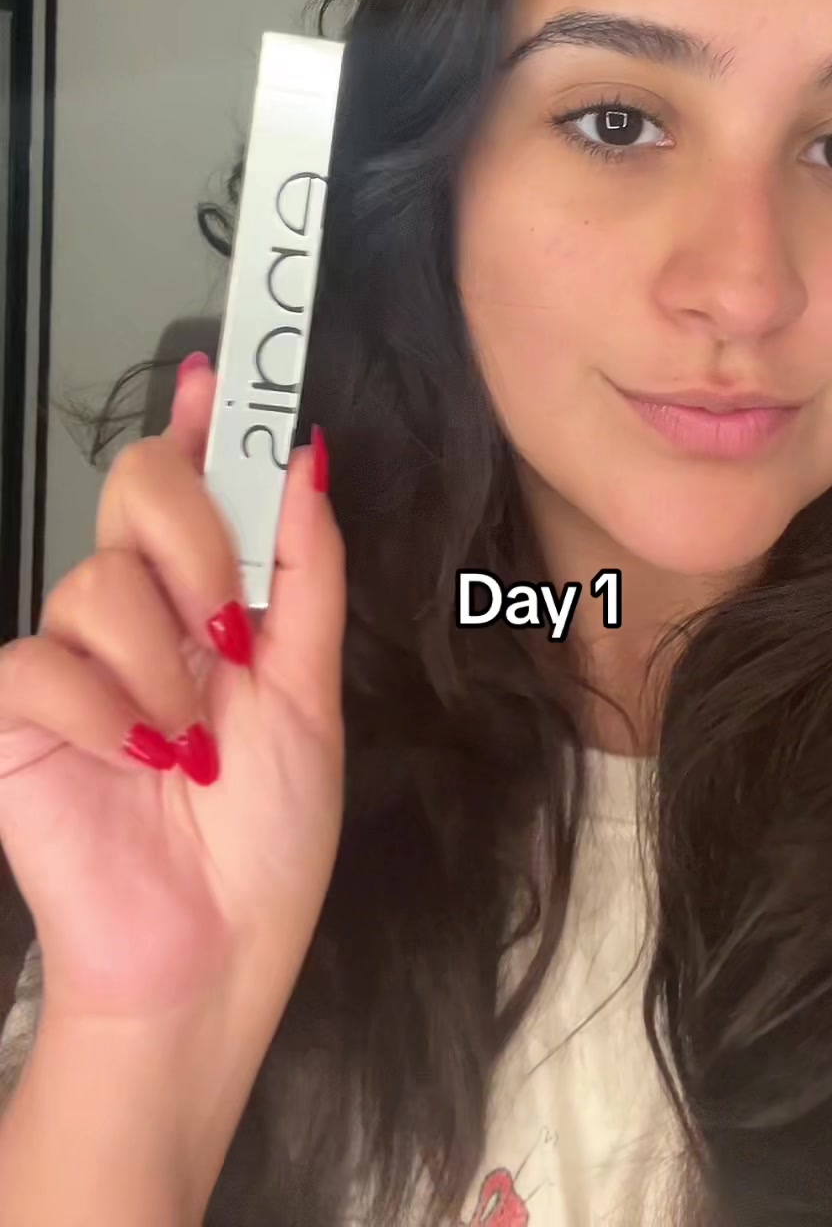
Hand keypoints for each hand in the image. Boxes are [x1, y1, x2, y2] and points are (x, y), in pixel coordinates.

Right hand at [0, 361, 345, 1038]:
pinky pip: (40, 659)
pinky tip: (131, 759)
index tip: (213, 366)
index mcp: (209, 608)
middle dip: (193, 540)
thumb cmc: (263, 845)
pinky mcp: (15, 715)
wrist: (209, 957)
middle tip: (227, 627)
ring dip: (161, 663)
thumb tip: (308, 464)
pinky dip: (100, 709)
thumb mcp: (310, 698)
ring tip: (185, 741)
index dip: (198, 424)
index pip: (194, 488)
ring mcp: (72, 663)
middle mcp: (137, 620)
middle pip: (135, 492)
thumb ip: (306, 577)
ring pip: (97, 580)